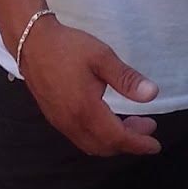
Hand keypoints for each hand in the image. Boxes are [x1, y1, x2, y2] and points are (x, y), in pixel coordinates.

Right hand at [19, 16, 160, 156]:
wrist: (32, 42)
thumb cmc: (68, 47)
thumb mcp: (102, 57)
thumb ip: (127, 79)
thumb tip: (152, 95)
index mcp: (85, 110)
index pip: (117, 138)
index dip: (138, 144)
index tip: (155, 145)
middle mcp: (71, 123)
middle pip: (105, 146)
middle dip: (129, 143)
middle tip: (147, 125)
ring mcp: (60, 122)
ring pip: (92, 145)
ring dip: (114, 141)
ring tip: (131, 124)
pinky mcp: (54, 118)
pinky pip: (80, 138)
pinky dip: (99, 138)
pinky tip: (107, 121)